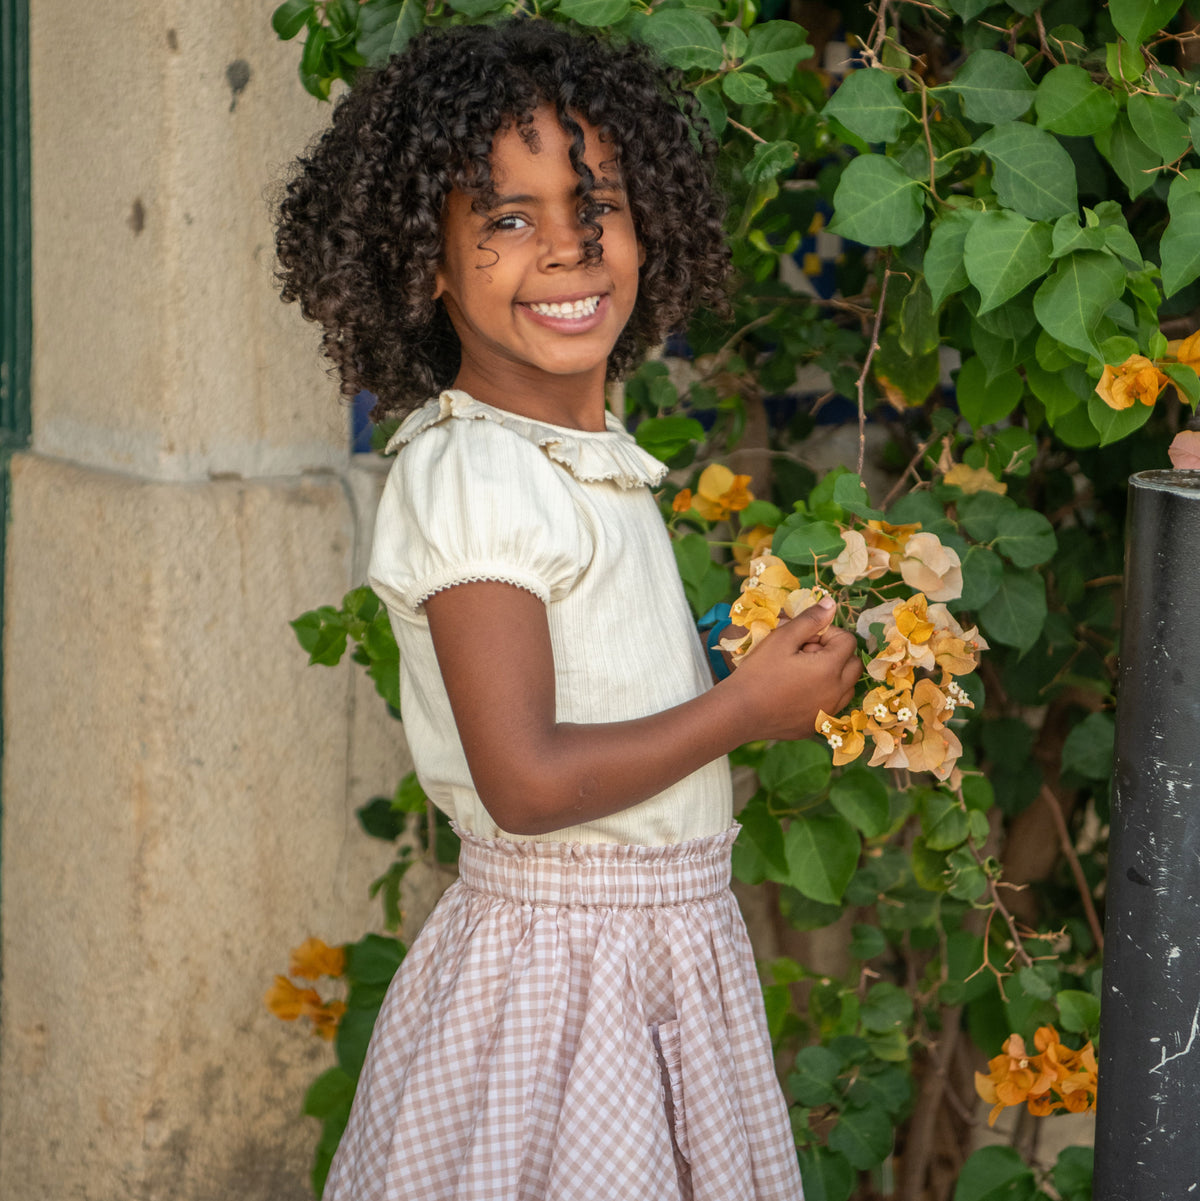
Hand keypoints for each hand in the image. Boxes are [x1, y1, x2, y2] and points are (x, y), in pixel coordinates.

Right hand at [721, 599, 860, 741]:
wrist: (738, 712)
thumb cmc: (758, 672)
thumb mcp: (782, 639)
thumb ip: (810, 620)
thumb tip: (831, 604)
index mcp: (830, 668)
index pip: (848, 641)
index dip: (828, 634)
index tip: (804, 639)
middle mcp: (837, 693)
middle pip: (853, 664)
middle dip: (835, 653)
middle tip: (805, 654)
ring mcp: (828, 713)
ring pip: (846, 687)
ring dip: (833, 675)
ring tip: (803, 673)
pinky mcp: (816, 727)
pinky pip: (831, 706)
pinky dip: (822, 696)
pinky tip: (796, 693)